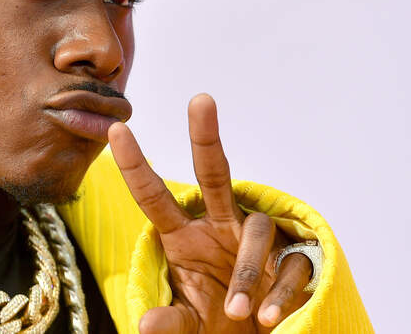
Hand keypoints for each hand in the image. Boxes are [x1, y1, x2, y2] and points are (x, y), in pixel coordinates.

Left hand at [107, 94, 312, 332]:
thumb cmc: (218, 323)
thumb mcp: (190, 323)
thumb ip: (170, 323)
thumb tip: (145, 327)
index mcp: (186, 236)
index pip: (155, 197)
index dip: (136, 165)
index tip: (116, 130)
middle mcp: (220, 226)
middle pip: (213, 173)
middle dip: (205, 136)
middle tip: (199, 99)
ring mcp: (256, 239)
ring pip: (256, 230)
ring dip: (248, 270)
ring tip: (239, 313)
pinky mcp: (293, 257)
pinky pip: (290, 264)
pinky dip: (279, 292)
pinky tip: (269, 316)